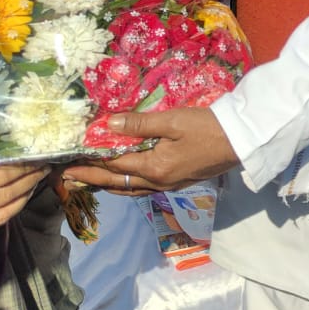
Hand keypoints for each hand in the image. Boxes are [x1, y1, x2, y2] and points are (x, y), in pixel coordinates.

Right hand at [0, 151, 46, 242]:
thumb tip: (6, 149)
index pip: (0, 177)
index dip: (22, 169)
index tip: (36, 160)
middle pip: (4, 197)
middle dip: (28, 183)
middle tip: (42, 172)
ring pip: (0, 216)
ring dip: (20, 202)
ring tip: (32, 187)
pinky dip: (3, 217)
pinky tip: (13, 205)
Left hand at [63, 107, 238, 194]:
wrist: (242, 140)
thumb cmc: (208, 127)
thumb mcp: (173, 120)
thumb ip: (139, 124)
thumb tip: (107, 124)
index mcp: (154, 168)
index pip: (113, 165)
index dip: (90, 160)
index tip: (70, 157)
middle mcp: (158, 182)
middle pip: (117, 183)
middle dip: (91, 179)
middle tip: (66, 177)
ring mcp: (169, 184)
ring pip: (130, 189)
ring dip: (107, 185)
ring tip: (89, 180)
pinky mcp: (178, 181)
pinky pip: (143, 187)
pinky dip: (127, 184)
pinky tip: (124, 179)